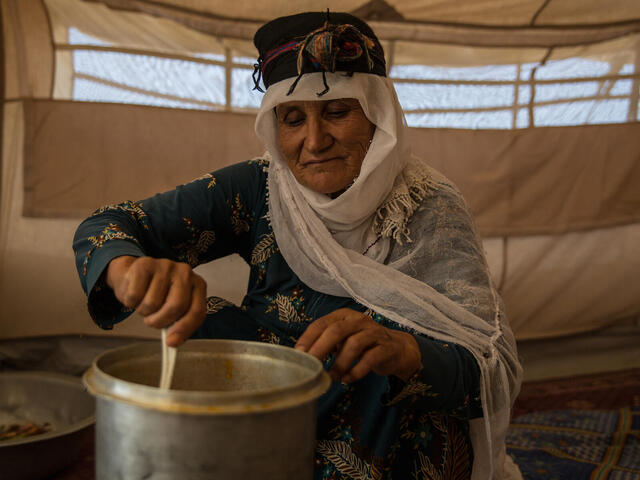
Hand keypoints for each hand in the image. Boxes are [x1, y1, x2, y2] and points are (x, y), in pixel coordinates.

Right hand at [105, 256, 206, 346]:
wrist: (133, 274)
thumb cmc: (157, 294)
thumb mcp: (173, 307)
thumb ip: (178, 323)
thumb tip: (173, 342)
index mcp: (198, 284)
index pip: (197, 311)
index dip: (184, 329)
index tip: (171, 342)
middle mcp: (185, 272)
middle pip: (175, 306)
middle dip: (160, 321)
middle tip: (152, 321)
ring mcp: (165, 266)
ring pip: (152, 303)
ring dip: (144, 311)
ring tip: (144, 302)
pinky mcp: (144, 265)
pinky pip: (135, 296)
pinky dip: (131, 302)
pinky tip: (136, 293)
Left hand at [295, 308, 420, 382]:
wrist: (396, 349)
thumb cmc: (363, 344)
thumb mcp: (343, 339)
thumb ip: (325, 343)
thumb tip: (301, 357)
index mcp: (344, 315)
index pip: (322, 323)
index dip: (309, 338)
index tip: (298, 354)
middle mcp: (358, 320)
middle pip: (337, 330)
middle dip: (321, 348)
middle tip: (312, 365)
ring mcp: (374, 333)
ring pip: (354, 344)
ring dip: (340, 363)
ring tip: (332, 377)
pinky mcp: (386, 348)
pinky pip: (370, 359)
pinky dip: (357, 371)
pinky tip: (348, 379)